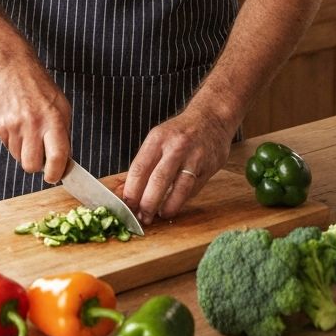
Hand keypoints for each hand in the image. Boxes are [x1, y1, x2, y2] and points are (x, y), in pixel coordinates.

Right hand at [0, 63, 71, 184]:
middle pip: (31, 166)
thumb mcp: (62, 107)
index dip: (56, 173)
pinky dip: (14, 141)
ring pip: (18, 157)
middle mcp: (32, 124)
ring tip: (28, 131)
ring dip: (24, 151)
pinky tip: (17, 123)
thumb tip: (64, 162)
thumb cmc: (41, 89)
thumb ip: (63, 135)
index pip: (57, 157)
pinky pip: (7, 146)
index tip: (55, 176)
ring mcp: (13, 125)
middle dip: (36, 166)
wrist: (13, 69)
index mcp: (53, 120)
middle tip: (40, 155)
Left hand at [121, 105, 233, 223]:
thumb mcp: (158, 139)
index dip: (131, 192)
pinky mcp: (209, 166)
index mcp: (157, 138)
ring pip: (180, 188)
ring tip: (160, 215)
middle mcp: (176, 146)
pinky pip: (193, 188)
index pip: (139, 169)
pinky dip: (182, 200)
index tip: (127, 206)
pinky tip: (174, 204)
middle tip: (142, 218)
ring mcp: (194, 156)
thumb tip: (124, 191)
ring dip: (167, 206)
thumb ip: (144, 165)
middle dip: (147, 204)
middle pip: (158, 181)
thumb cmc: (179, 132)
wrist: (211, 117)